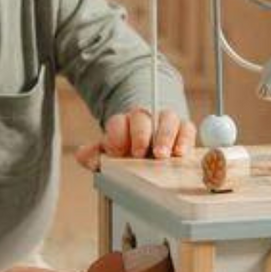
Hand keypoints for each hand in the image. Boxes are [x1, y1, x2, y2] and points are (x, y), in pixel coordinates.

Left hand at [75, 107, 196, 171]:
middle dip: (140, 134)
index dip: (116, 135)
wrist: (150, 143)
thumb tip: (82, 154)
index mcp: (122, 123)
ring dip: (164, 136)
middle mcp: (144, 118)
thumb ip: (94, 154)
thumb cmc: (128, 151)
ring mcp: (165, 121)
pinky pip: (188, 128)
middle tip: (138, 153)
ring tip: (161, 155)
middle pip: (142, 117)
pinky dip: (185, 139)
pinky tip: (180, 153)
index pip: (118, 122)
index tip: (117, 150)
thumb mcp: (109, 154)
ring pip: (167, 119)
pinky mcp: (184, 129)